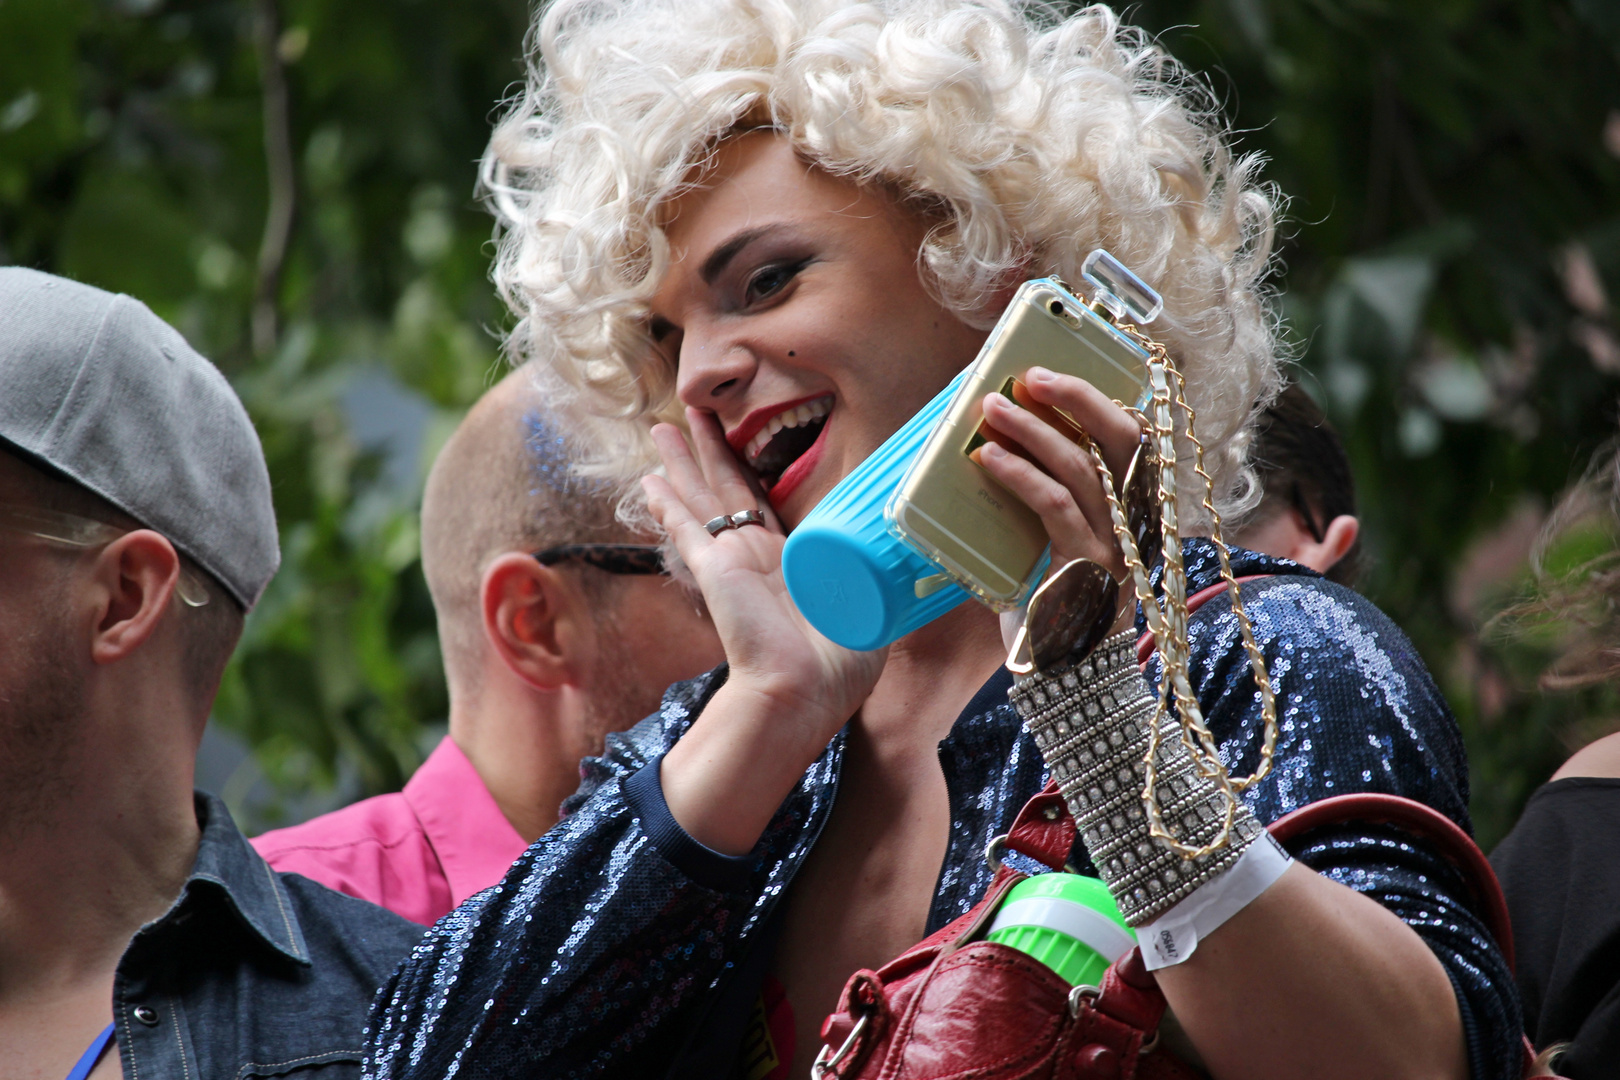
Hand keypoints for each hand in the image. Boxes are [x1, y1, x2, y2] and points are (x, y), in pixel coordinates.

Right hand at [642, 407, 885, 739]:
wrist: (801, 692)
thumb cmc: (836, 667)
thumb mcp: (867, 612)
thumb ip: (874, 584)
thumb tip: (909, 565)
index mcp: (788, 564)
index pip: (764, 506)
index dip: (751, 473)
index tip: (742, 446)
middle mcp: (754, 557)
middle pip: (727, 487)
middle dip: (710, 450)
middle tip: (695, 412)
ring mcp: (730, 562)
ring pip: (702, 496)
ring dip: (684, 460)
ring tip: (663, 428)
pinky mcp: (713, 570)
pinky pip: (685, 528)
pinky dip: (667, 504)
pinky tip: (650, 480)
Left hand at [975, 367, 1143, 648]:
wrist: (1062, 677)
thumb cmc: (1051, 605)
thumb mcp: (1053, 542)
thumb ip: (1044, 500)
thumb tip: (994, 445)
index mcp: (1136, 509)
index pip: (1136, 438)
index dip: (1102, 400)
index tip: (1057, 374)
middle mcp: (1137, 521)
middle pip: (1125, 438)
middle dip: (1077, 397)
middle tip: (1030, 375)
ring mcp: (1117, 545)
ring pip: (1083, 466)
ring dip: (1032, 431)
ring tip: (991, 410)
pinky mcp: (1087, 567)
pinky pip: (1055, 506)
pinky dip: (1019, 475)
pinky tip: (988, 460)